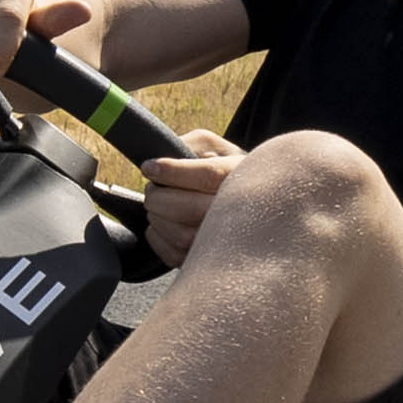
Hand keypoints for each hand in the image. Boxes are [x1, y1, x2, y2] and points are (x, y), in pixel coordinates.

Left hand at [140, 129, 241, 269]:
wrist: (254, 204)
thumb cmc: (224, 170)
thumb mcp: (214, 147)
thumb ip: (189, 144)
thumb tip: (158, 159)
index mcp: (241, 174)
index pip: (207, 175)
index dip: (171, 171)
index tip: (149, 168)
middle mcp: (240, 209)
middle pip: (189, 209)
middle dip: (158, 196)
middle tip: (153, 189)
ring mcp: (228, 239)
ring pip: (180, 235)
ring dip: (157, 218)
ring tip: (161, 205)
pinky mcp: (212, 259)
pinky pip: (174, 254)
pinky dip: (158, 238)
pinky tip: (164, 224)